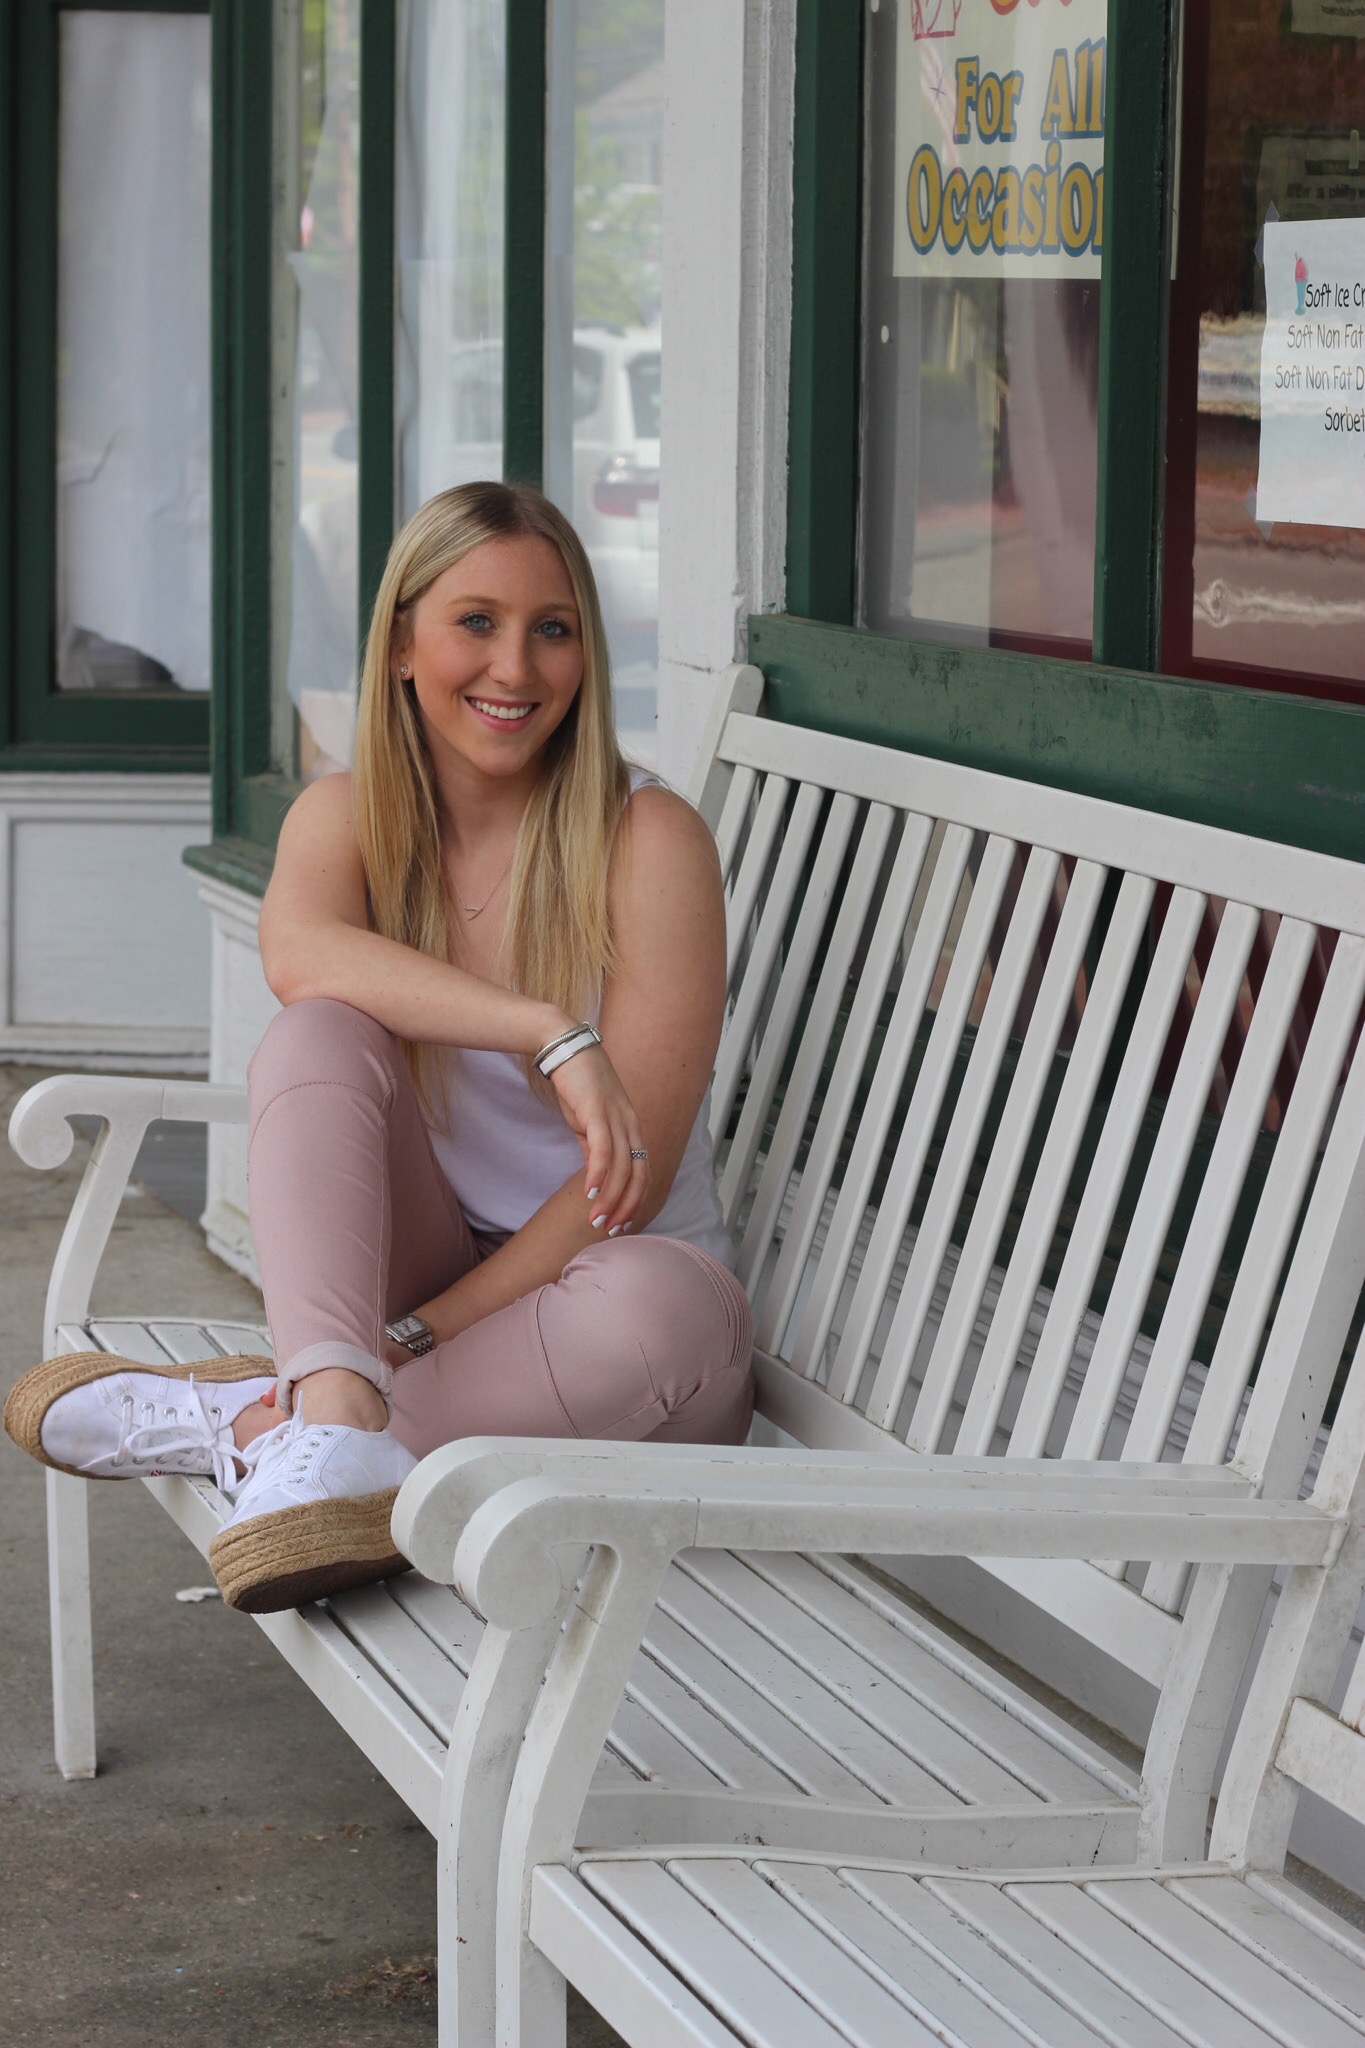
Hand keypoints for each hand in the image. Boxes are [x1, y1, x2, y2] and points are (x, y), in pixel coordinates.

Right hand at [548, 1042, 650, 1235]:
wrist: (564, 1047)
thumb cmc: (577, 1084)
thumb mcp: (588, 1122)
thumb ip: (593, 1148)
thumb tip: (595, 1176)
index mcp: (631, 1127)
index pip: (643, 1171)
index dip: (635, 1199)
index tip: (622, 1223)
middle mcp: (630, 1123)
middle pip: (639, 1173)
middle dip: (627, 1206)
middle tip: (610, 1230)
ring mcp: (616, 1117)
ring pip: (622, 1166)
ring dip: (611, 1198)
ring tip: (596, 1219)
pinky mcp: (597, 1111)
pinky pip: (603, 1149)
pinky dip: (599, 1174)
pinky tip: (590, 1192)